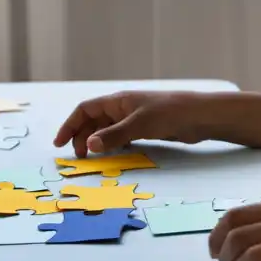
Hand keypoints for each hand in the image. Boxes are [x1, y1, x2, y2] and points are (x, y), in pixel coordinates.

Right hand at [52, 91, 221, 156]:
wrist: (200, 116)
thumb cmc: (170, 113)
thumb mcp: (140, 125)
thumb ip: (114, 136)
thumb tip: (90, 146)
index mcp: (118, 101)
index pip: (85, 110)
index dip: (70, 125)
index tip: (59, 144)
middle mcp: (123, 108)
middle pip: (93, 121)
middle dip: (82, 137)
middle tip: (79, 157)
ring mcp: (134, 118)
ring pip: (107, 130)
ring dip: (97, 142)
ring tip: (92, 159)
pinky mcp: (146, 128)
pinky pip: (121, 136)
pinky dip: (113, 145)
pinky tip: (113, 155)